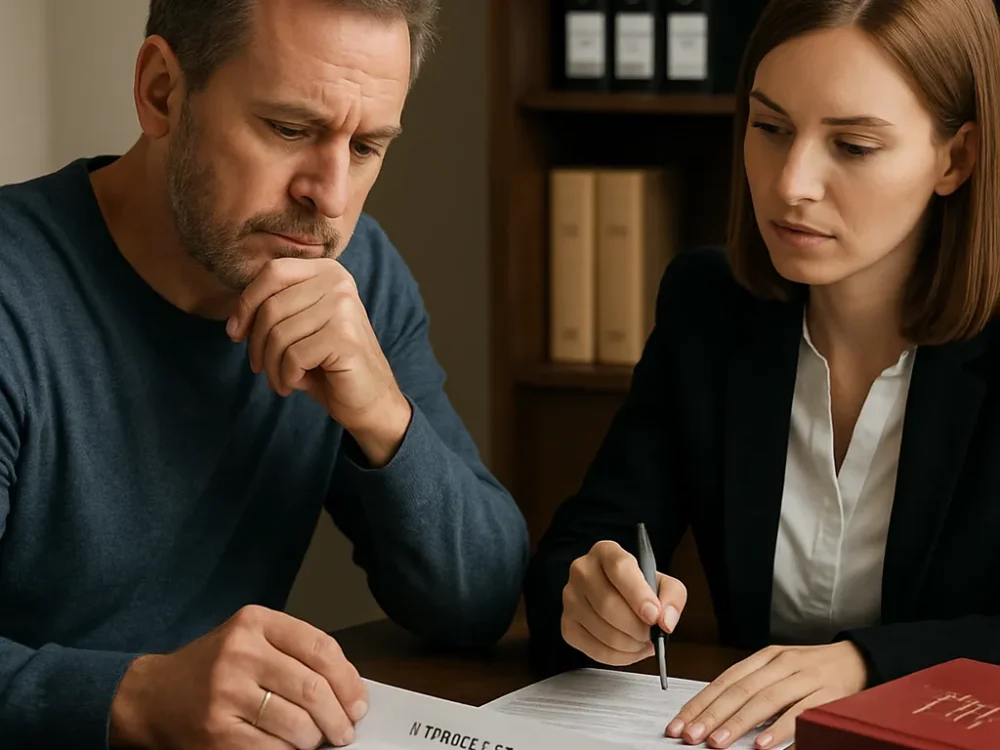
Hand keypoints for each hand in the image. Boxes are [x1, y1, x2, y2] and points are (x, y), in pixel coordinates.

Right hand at [109, 605, 367, 749]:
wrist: (151, 696)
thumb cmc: (213, 668)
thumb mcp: (251, 641)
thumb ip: (296, 654)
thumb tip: (349, 692)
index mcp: (254, 623)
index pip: (321, 648)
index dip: (348, 680)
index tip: (358, 703)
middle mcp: (240, 653)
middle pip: (313, 689)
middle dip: (338, 717)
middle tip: (345, 731)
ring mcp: (226, 694)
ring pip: (297, 724)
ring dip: (315, 740)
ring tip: (315, 741)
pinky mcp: (217, 734)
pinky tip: (289, 749)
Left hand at [226, 258, 410, 465]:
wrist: (369, 398)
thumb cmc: (328, 363)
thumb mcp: (299, 326)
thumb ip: (274, 308)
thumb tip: (234, 320)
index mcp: (327, 271)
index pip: (273, 272)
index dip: (246, 303)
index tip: (236, 333)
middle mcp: (339, 283)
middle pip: (271, 307)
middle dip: (257, 344)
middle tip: (260, 367)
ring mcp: (344, 309)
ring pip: (279, 335)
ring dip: (271, 366)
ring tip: (281, 379)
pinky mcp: (344, 338)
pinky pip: (293, 356)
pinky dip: (287, 377)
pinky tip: (296, 384)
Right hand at [561, 540, 686, 664]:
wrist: (617, 595)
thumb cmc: (639, 588)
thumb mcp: (663, 583)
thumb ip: (673, 597)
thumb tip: (665, 621)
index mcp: (606, 552)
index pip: (619, 568)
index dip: (637, 594)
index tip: (653, 615)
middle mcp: (582, 570)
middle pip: (607, 603)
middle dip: (636, 627)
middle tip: (651, 633)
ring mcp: (570, 597)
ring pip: (600, 629)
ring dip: (629, 644)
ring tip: (642, 641)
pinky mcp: (567, 624)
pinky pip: (593, 649)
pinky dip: (618, 657)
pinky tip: (630, 650)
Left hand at [664, 641, 868, 748]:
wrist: (858, 659)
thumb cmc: (811, 671)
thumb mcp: (777, 671)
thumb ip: (751, 688)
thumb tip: (715, 713)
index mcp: (764, 658)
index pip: (724, 681)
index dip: (700, 703)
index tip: (680, 723)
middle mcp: (780, 664)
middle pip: (739, 690)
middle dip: (711, 715)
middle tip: (690, 735)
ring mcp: (803, 678)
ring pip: (764, 700)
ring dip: (737, 724)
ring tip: (717, 742)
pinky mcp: (826, 695)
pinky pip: (799, 714)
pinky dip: (778, 730)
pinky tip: (761, 744)